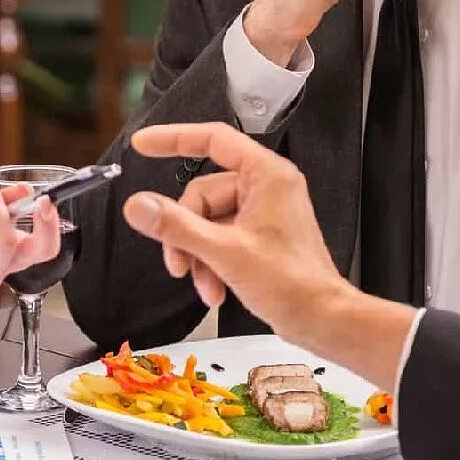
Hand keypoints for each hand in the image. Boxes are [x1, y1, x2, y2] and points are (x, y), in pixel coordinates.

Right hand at [123, 123, 418, 390]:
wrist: (321, 320)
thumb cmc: (292, 283)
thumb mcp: (224, 252)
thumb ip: (176, 226)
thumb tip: (138, 205)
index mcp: (266, 175)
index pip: (213, 140)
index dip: (173, 139)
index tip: (142, 144)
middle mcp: (266, 188)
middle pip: (202, 195)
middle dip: (186, 235)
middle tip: (177, 265)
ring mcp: (262, 213)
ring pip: (207, 223)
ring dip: (198, 257)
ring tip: (205, 286)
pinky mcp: (259, 237)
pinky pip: (220, 239)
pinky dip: (211, 264)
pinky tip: (215, 291)